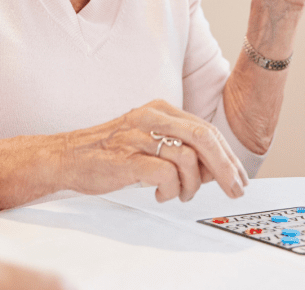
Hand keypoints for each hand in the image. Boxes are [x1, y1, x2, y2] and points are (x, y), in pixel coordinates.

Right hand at [60, 100, 248, 202]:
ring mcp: (139, 136)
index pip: (206, 129)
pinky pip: (165, 173)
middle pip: (204, 138)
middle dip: (225, 168)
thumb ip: (178, 149)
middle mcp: (152, 117)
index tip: (238, 176)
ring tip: (179, 194)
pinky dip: (170, 189)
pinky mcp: (127, 157)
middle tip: (234, 188)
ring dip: (191, 185)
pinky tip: (161, 194)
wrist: (66, 157)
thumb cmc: (108, 153)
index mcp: (160, 110)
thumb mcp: (148, 141)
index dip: (227, 156)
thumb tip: (212, 171)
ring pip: (188, 158)